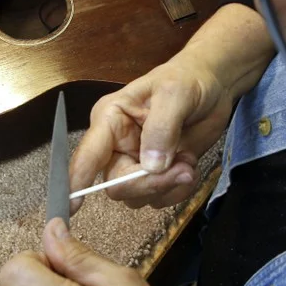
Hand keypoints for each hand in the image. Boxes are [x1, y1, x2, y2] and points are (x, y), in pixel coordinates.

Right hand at [70, 53, 233, 211]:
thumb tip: (151, 166)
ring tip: (188, 160)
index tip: (72, 206)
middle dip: (150, 183)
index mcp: (109, 121)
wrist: (213, 86)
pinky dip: (179, 190)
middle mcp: (116, 146)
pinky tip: (189, 166)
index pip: (87, 155)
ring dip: (169, 186)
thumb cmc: (187, 79)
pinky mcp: (156, 175)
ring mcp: (135, 163)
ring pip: (139, 197)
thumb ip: (161, 128)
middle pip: (117, 185)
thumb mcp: (174, 94)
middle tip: (183, 169)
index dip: (77, 180)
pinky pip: (159, 199)